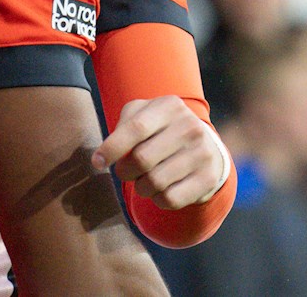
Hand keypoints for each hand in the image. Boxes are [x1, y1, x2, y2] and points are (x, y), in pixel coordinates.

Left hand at [92, 96, 228, 209]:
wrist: (205, 145)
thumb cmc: (160, 129)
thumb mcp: (142, 115)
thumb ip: (122, 126)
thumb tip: (103, 156)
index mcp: (169, 106)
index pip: (135, 128)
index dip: (112, 148)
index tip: (97, 162)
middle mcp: (190, 127)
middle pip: (142, 159)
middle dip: (125, 171)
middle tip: (126, 172)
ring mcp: (202, 153)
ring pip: (154, 182)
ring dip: (141, 187)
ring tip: (144, 179)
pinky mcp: (208, 178)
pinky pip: (170, 199)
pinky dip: (157, 199)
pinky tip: (161, 189)